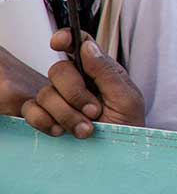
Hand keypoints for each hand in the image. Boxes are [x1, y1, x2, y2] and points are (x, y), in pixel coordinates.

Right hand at [5, 29, 146, 136]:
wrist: (118, 156)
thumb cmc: (128, 127)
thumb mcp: (126, 98)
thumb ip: (106, 72)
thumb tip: (87, 46)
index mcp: (97, 71)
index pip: (78, 44)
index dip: (66, 37)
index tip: (58, 42)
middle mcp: (76, 82)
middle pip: (58, 70)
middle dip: (74, 93)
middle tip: (94, 112)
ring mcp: (59, 100)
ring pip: (45, 93)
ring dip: (66, 114)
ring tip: (86, 130)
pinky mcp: (47, 118)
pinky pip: (31, 111)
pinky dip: (44, 121)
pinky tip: (61, 131)